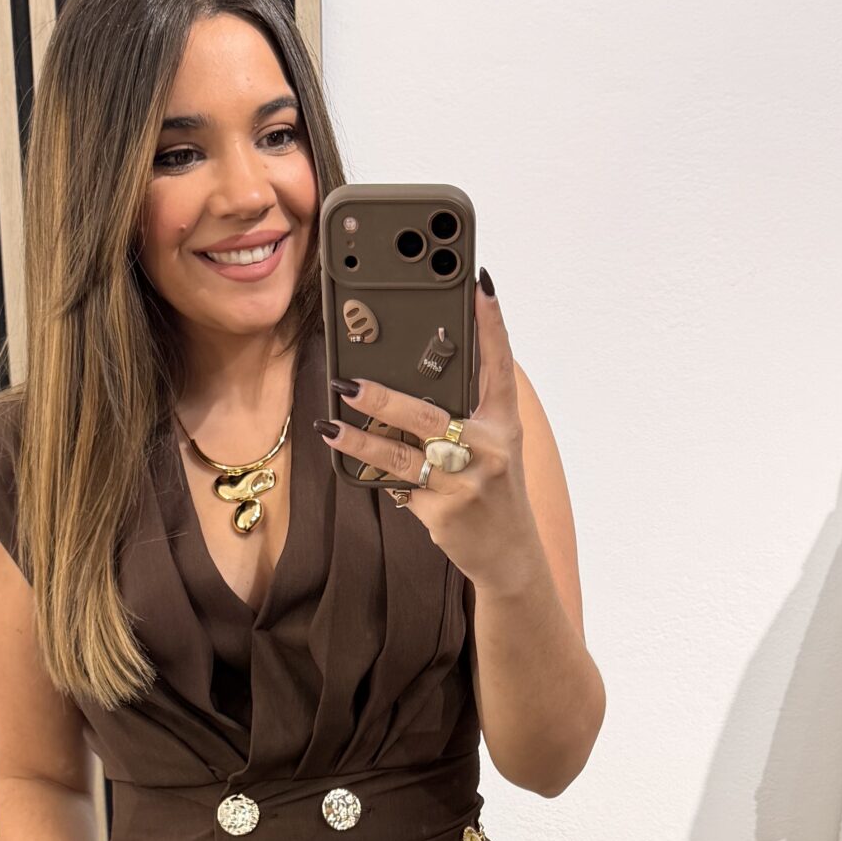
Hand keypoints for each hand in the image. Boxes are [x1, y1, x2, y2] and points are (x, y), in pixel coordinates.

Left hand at [320, 274, 539, 591]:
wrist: (509, 553)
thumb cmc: (494, 488)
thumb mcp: (494, 445)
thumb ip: (466, 410)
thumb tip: (413, 376)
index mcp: (504, 422)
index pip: (500, 364)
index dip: (491, 324)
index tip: (478, 286)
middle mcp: (489, 448)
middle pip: (428, 417)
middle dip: (384, 399)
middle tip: (349, 382)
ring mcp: (465, 482)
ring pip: (402, 456)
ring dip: (361, 441)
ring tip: (331, 425)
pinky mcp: (443, 512)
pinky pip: (399, 485)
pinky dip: (376, 473)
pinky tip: (352, 459)